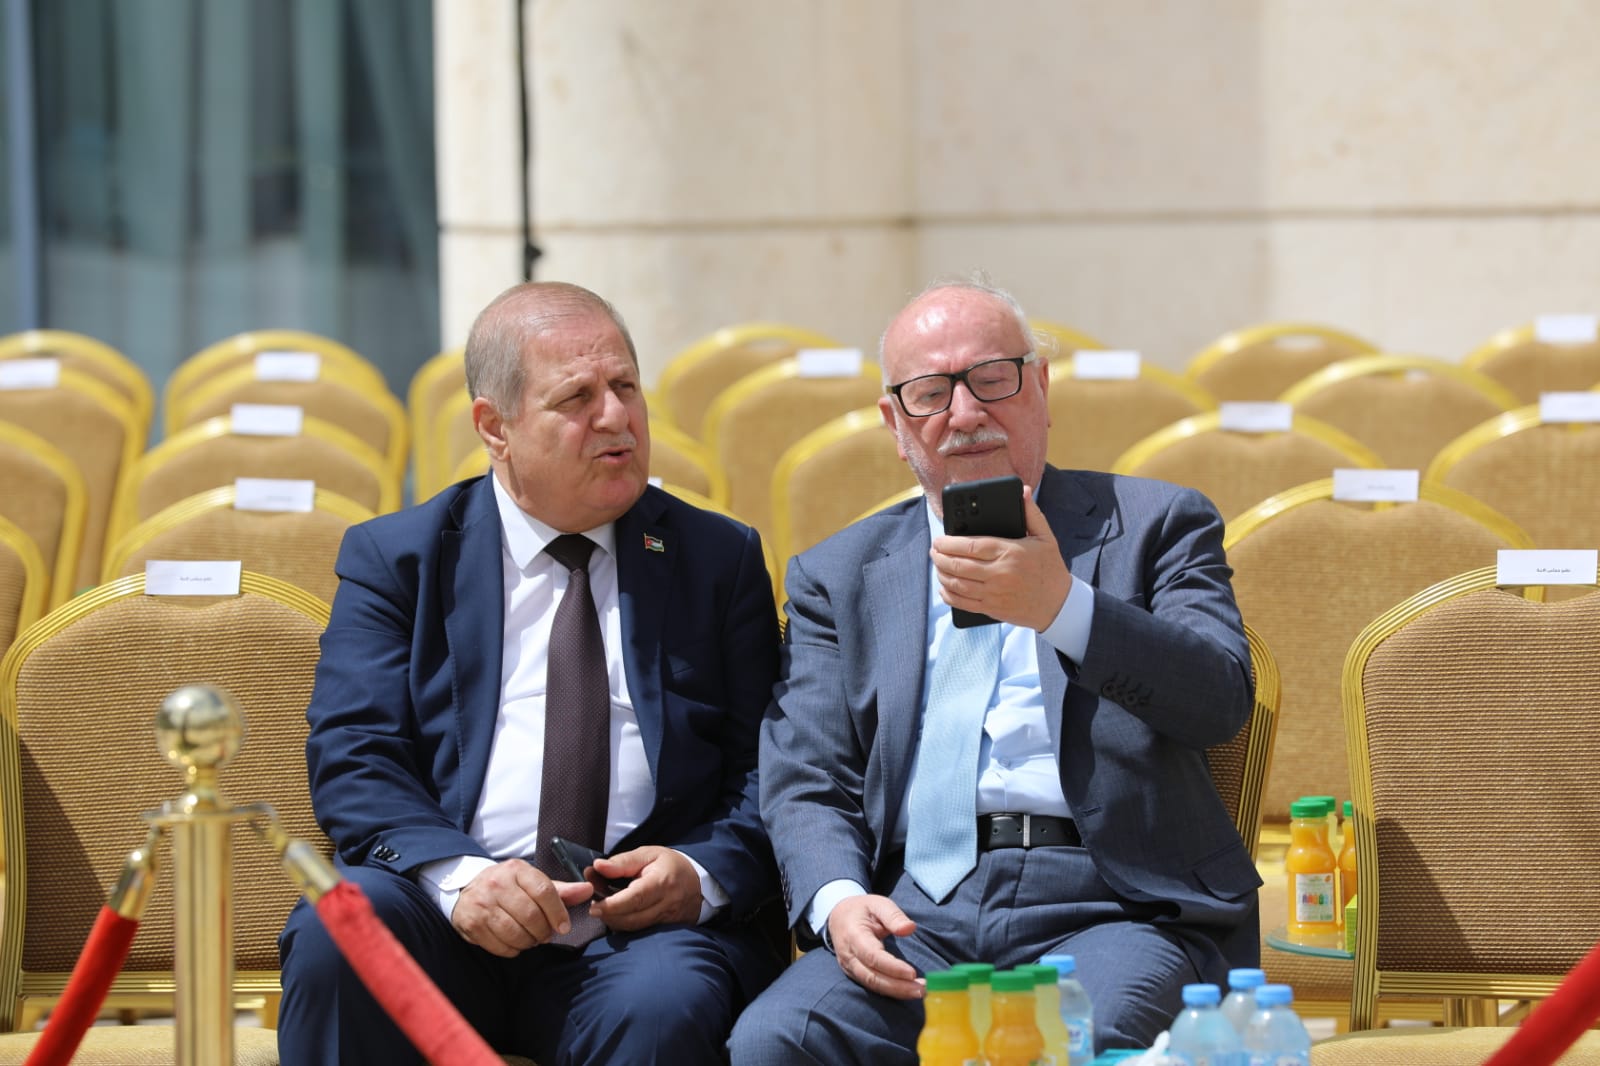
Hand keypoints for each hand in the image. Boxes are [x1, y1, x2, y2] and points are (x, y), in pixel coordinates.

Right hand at [451, 858, 593, 956]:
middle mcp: (497, 883)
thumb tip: (588, 889)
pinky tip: (515, 943)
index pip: (544, 891)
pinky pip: (500, 946)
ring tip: (531, 939)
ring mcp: (482, 904)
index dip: (558, 912)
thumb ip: (561, 890)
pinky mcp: (471, 923)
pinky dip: (513, 950)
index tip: (564, 927)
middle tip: (546, 934)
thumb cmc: (508, 887)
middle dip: (543, 931)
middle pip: (531, 915)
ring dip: (529, 942)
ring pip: (515, 933)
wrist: (468, 890)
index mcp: (517, 870)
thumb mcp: (533, 883)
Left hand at [587, 846, 702, 930]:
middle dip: (608, 915)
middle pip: (632, 918)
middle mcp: (666, 904)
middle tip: (594, 905)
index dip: (612, 905)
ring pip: (634, 928)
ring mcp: (667, 920)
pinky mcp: (666, 929)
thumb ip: (622, 862)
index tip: (594, 906)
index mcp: (661, 882)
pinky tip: (618, 916)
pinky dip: (625, 925)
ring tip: (604, 908)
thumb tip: (598, 867)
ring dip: (614, 921)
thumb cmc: (670, 865)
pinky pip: (640, 932)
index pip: (635, 898)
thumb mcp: (648, 854)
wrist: (699, 883)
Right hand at [827, 895, 922, 999]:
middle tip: (922, 989)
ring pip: (872, 985)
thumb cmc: (861, 909)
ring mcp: (849, 967)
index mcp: (853, 935)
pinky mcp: (854, 974)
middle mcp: (849, 955)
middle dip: (898, 986)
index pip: (872, 956)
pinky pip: (872, 986)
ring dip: (896, 992)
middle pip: (872, 977)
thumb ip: (894, 915)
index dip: (892, 967)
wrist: (839, 917)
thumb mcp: (878, 904)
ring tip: (919, 992)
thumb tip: (909, 928)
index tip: (912, 973)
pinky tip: (907, 991)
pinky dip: (890, 991)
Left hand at [932, 484, 1070, 630]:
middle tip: (934, 550)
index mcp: (1009, 552)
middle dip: (940, 556)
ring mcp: (994, 593)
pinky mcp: (992, 609)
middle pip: (959, 565)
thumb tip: (1021, 491)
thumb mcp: (1045, 536)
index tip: (939, 539)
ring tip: (937, 564)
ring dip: (941, 573)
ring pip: (957, 583)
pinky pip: (963, 602)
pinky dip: (948, 594)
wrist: (1059, 604)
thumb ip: (1031, 513)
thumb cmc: (1050, 568)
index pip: (971, 545)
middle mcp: (999, 573)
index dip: (949, 543)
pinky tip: (944, 586)